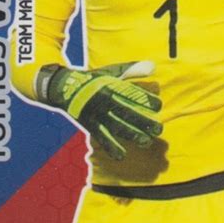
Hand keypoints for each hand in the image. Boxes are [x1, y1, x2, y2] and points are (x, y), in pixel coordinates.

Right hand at [36, 61, 161, 159]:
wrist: (64, 87)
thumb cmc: (94, 79)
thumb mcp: (112, 71)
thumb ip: (132, 70)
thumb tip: (154, 66)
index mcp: (111, 86)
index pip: (132, 94)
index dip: (145, 100)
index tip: (159, 106)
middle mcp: (105, 101)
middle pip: (127, 112)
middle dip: (143, 122)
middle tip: (159, 129)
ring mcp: (97, 114)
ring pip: (116, 127)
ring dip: (132, 135)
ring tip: (146, 142)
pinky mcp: (90, 125)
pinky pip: (101, 137)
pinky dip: (110, 147)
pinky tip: (121, 156)